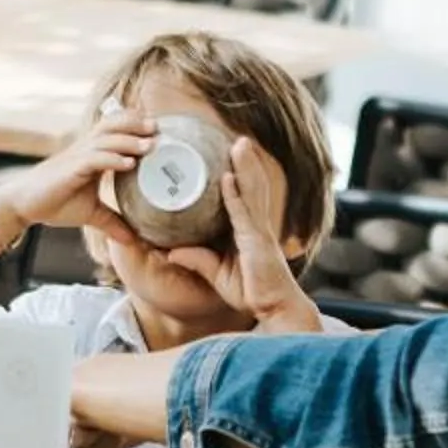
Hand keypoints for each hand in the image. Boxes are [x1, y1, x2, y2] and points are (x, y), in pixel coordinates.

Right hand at [0, 113, 155, 243]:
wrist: (23, 205)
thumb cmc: (55, 203)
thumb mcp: (91, 213)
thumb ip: (112, 222)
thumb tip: (133, 240)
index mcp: (92, 154)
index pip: (116, 130)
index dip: (135, 126)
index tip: (159, 131)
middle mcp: (85, 149)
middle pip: (113, 125)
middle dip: (136, 124)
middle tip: (159, 128)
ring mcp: (77, 157)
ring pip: (106, 139)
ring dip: (130, 140)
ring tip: (151, 145)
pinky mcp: (70, 169)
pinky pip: (94, 158)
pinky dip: (113, 158)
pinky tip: (129, 163)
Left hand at [165, 138, 321, 331]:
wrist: (276, 308)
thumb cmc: (253, 293)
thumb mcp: (217, 275)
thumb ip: (197, 261)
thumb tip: (171, 252)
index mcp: (250, 231)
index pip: (245, 196)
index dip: (242, 174)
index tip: (235, 154)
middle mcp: (257, 226)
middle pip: (252, 187)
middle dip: (247, 162)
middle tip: (239, 139)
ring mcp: (259, 233)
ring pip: (251, 193)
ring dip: (245, 167)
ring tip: (240, 144)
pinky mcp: (257, 243)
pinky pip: (243, 215)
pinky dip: (236, 196)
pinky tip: (229, 178)